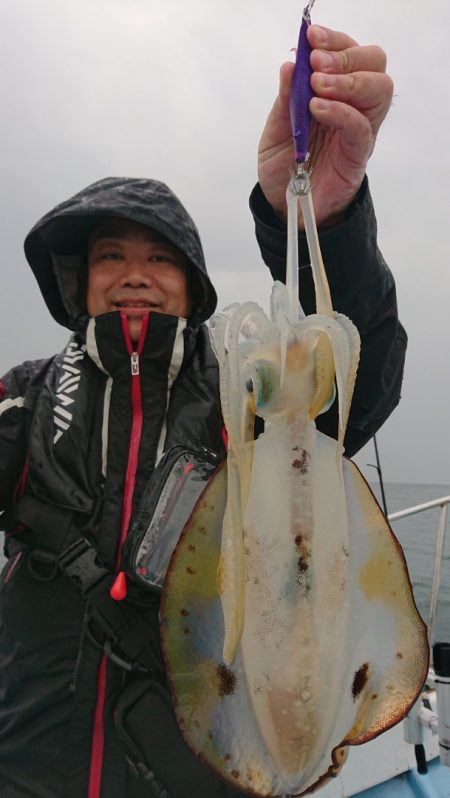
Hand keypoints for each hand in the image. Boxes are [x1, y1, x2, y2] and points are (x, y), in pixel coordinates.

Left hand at [258, 25, 393, 227]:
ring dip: (349, 80)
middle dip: (346, 55)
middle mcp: (353, 107)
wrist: (285, 207)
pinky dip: (341, 112)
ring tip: (318, 86)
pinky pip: (361, 127)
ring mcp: (358, 130)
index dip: (335, 41)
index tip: (312, 37)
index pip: (350, 54)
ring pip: (379, 89)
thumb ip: (286, 99)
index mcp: (336, 94)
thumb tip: (291, 65)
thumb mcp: (277, 128)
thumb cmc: (285, 166)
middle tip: (318, 64)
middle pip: (374, 64)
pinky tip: (318, 108)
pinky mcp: (357, 155)